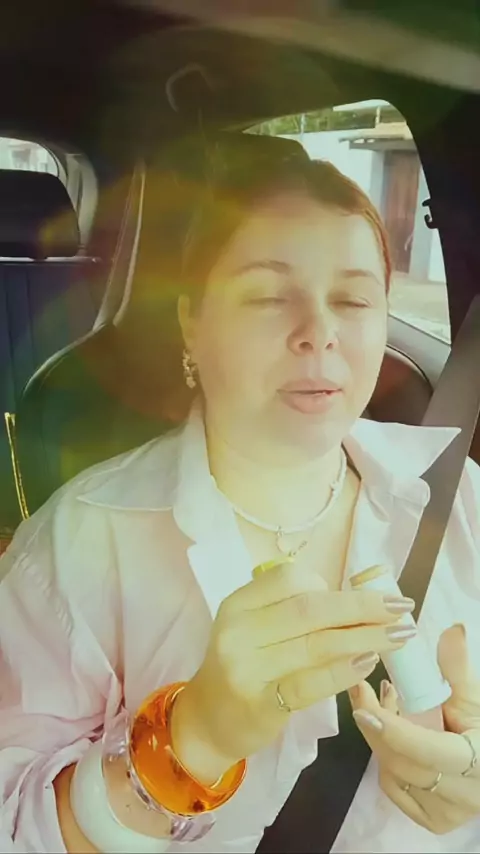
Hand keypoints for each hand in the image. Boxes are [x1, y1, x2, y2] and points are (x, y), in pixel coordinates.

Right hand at [172, 561, 415, 781]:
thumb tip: (363, 597)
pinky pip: (311, 682)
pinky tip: (368, 663)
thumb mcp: (256, 629)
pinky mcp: (259, 702)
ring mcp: (246, 667)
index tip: (366, 597)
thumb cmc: (243, 668)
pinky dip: (344, 670)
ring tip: (399, 635)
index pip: (290, 579)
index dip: (333, 585)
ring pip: (316, 644)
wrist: (206, 721)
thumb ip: (295, 613)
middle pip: (310, 609)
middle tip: (402, 608)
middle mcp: (238, 630)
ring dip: (366, 636)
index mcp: (238, 603)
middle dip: (362, 607)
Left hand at [350, 624, 479, 834]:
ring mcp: (446, 813)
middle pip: (403, 763)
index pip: (431, 752)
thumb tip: (454, 629)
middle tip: (361, 689)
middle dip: (377, 724)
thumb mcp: (475, 695)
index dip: (396, 732)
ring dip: (381, 737)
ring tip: (385, 701)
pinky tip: (393, 729)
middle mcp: (462, 796)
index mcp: (478, 762)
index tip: (365, 709)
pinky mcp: (431, 820)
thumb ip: (458, 666)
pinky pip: (394, 788)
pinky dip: (386, 757)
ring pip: (393, 775)